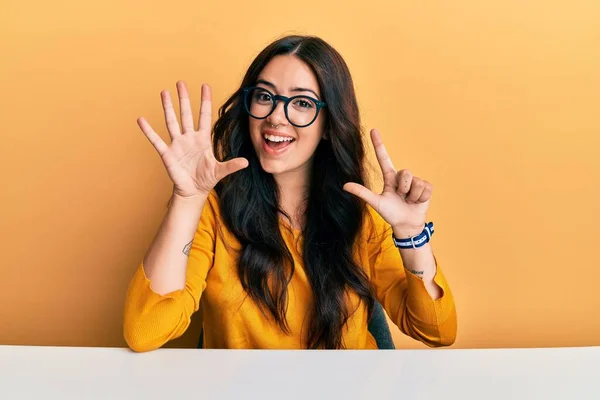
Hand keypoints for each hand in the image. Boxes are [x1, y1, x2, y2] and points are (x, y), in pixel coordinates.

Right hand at [137, 81, 248, 198]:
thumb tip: (246, 162)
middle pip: (186, 114)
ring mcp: (177, 144)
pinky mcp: (167, 154)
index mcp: (203, 139)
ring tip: (164, 92)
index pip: (204, 116)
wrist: (193, 191)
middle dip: (184, 99)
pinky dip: (149, 131)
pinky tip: (141, 120)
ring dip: (168, 108)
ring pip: (172, 122)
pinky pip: (156, 140)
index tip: (205, 86)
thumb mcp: (220, 171)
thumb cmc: (206, 179)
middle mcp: (189, 138)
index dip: (205, 101)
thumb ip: (232, 165)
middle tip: (181, 82)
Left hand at [343, 129, 432, 234]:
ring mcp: (415, 182)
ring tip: (409, 201)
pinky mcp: (426, 188)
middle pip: (405, 172)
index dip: (379, 144)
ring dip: (412, 195)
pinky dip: (421, 198)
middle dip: (403, 188)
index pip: (384, 158)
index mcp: (390, 178)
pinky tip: (418, 202)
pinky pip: (425, 188)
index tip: (373, 130)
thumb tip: (344, 186)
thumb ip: (362, 193)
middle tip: (402, 197)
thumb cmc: (391, 214)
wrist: (407, 225)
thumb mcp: (376, 202)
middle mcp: (402, 177)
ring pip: (416, 182)